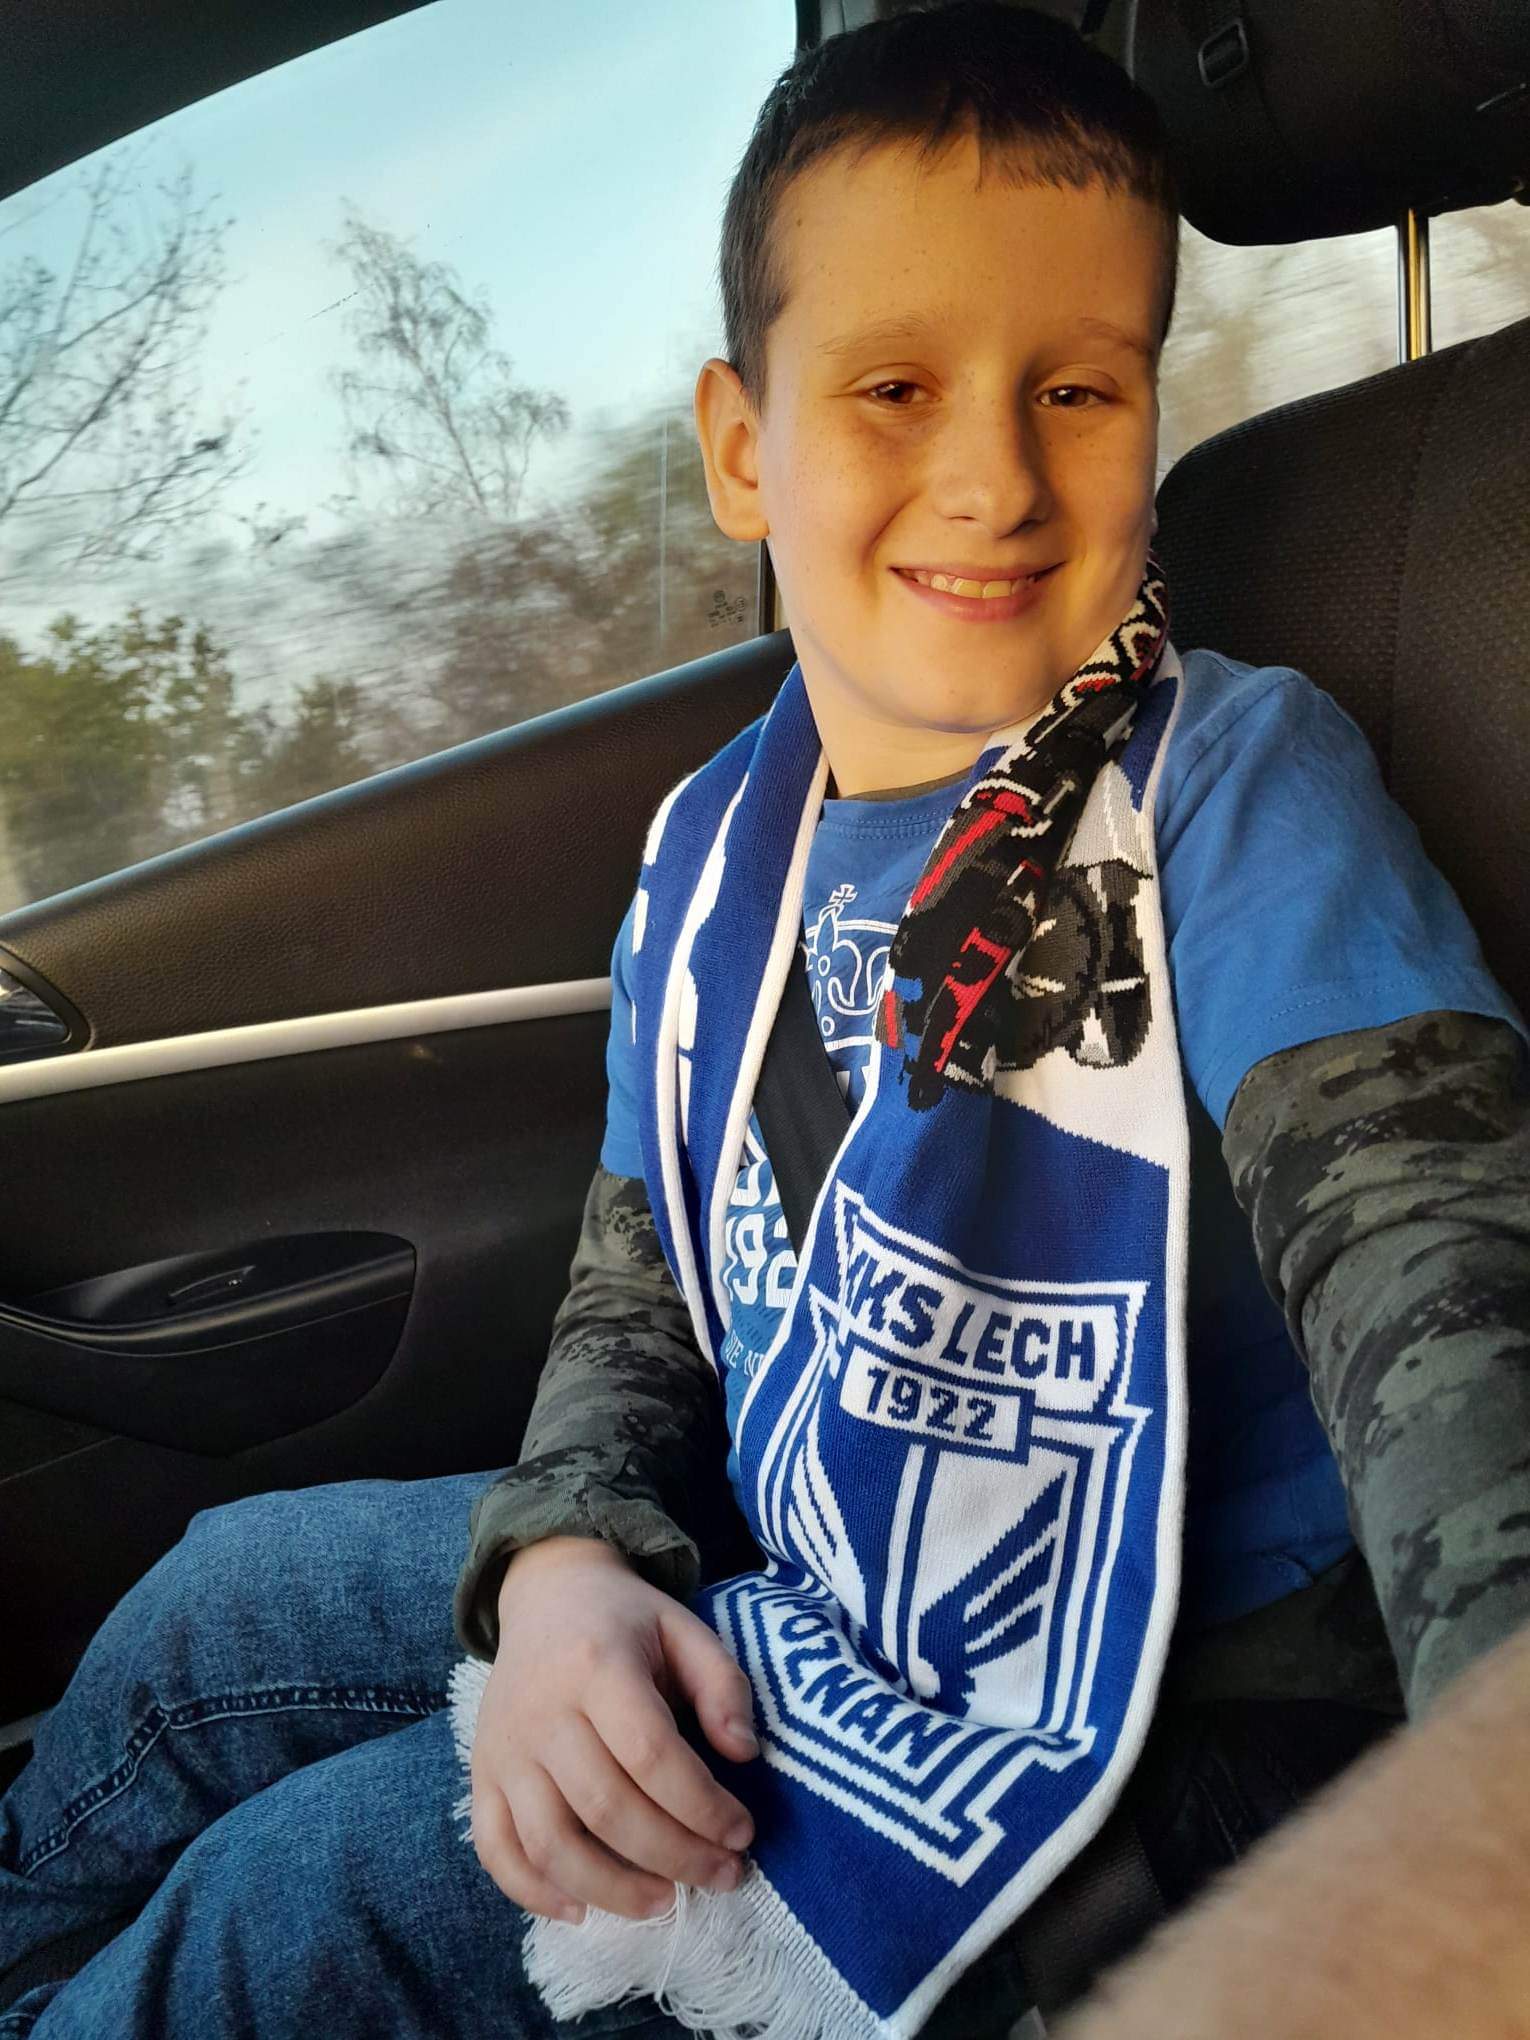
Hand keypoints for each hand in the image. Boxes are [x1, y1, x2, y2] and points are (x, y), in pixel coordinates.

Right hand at [468, 1535, 759, 1923]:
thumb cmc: (626, 1621)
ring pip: (550, 1842)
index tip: (743, 1833)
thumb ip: (722, 1685)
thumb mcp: (684, 1628)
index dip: (703, 1805)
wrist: (546, 1594)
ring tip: (665, 1903)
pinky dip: (532, 1892)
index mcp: (597, 1665)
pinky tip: (583, 1910)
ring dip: (612, 1888)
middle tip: (723, 1877)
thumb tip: (743, 1754)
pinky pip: (495, 1848)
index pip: (651, 1754)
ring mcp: (504, 1748)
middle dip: (675, 1856)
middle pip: (607, 1807)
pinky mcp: (481, 1775)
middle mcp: (542, 1711)